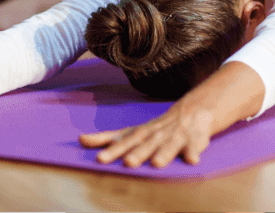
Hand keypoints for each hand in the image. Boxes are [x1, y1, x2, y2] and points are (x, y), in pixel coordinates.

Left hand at [79, 102, 213, 167]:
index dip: (113, 150)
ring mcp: (175, 137)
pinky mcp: (194, 141)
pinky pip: (194, 147)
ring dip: (163, 153)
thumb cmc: (156, 128)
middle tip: (128, 163)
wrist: (192, 111)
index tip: (100, 159)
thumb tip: (80, 140)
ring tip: (156, 163)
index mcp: (141, 133)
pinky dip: (193, 153)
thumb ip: (107, 138)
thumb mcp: (131, 131)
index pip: (124, 142)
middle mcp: (156, 134)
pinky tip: (192, 160)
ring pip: (168, 146)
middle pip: (145, 144)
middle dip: (137, 153)